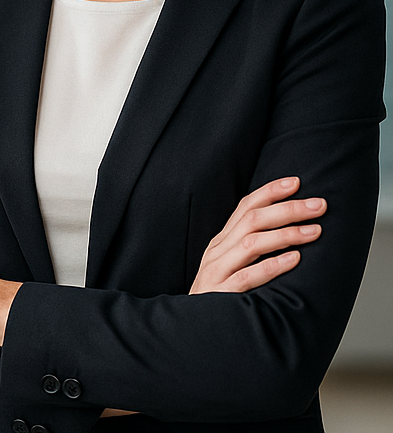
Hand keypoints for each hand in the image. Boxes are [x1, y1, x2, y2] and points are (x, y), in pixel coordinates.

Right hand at [191, 176, 324, 293]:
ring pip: (251, 244)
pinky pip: (247, 277)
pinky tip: (294, 260)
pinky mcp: (220, 294)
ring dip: (285, 234)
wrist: (195, 332)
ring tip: (314, 231)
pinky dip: (272, 266)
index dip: (269, 192)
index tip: (296, 182)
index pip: (244, 207)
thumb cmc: (221, 298)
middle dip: (287, 209)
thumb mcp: (232, 267)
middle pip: (251, 220)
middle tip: (318, 205)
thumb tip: (288, 229)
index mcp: (221, 242)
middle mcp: (217, 251)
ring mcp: (217, 271)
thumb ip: (251, 249)